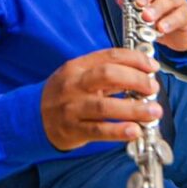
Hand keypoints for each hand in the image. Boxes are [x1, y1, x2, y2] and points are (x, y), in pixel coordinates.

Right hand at [40, 49, 161, 150]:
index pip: (110, 56)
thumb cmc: (63, 95)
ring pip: (105, 106)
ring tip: (153, 112)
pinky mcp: (72, 129)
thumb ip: (105, 74)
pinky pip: (98, 130)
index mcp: (77, 66)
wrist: (33, 117)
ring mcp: (71, 107)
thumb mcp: (79, 77)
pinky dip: (118, 131)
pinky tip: (134, 131)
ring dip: (134, 109)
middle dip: (136, 80)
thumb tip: (141, 74)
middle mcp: (73, 84)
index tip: (152, 67)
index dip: (135, 60)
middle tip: (153, 88)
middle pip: (108, 75)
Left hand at [121, 0, 186, 52]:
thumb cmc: (155, 15)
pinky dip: (169, 22)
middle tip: (139, 2)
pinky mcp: (186, 16)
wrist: (175, 35)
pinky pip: (180, 16)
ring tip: (146, 17)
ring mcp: (179, 0)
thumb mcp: (140, 6)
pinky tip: (160, 28)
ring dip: (157, 7)